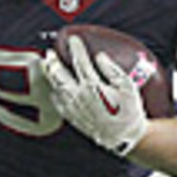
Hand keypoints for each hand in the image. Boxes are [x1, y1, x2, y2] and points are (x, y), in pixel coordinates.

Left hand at [39, 35, 146, 156]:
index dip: (76, 48)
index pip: (80, 61)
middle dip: (53, 61)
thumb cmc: (128, 112)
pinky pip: (57, 102)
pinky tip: (53, 87)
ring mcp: (73, 108)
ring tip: (47, 66)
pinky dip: (53, 92)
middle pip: (59, 74)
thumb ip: (112, 70)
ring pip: (55, 87)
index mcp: (93, 86)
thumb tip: (100, 57)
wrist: (123, 137)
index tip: (73, 39)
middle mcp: (79, 96)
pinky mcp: (72, 118)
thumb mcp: (128, 87)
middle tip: (50, 53)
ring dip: (50, 75)